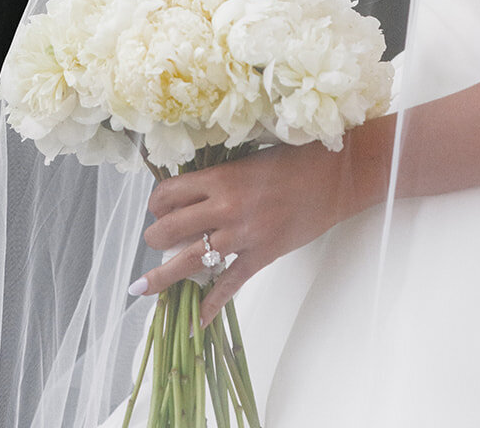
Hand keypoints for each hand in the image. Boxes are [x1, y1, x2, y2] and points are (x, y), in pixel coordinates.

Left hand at [136, 142, 367, 324]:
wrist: (336, 176)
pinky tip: (197, 320)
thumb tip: (196, 191)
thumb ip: (223, 177)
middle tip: (156, 240)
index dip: (157, 203)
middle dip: (155, 238)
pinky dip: (210, 306)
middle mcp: (225, 206)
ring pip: (190, 261)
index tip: (157, 208)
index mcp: (221, 177)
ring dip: (163, 276)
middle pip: (170, 229)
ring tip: (143, 288)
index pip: (169, 194)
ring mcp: (243, 234)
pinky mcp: (261, 255)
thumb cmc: (298, 159)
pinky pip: (228, 285)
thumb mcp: (251, 158)